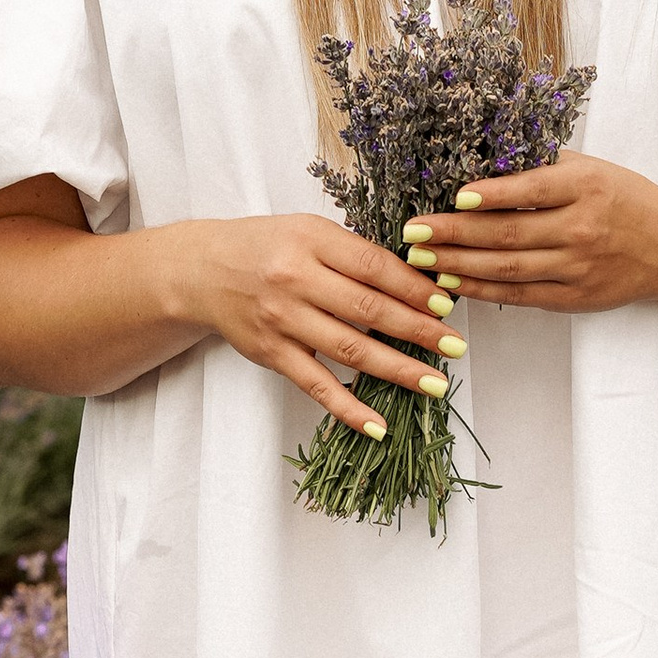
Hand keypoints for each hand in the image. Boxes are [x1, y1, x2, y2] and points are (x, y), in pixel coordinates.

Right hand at [178, 213, 460, 437]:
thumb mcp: (310, 232)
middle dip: (418, 330)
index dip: (414, 288)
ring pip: (349, 349)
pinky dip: (348, 409)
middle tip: (455, 346)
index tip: (446, 305)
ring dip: (397, 369)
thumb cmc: (267, 248)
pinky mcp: (272, 353)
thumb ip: (355, 254)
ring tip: (435, 383)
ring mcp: (283, 320)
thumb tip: (418, 284)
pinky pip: (316, 385)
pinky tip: (379, 425)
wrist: (203, 270)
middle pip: (368, 309)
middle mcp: (296, 280)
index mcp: (312, 241)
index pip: (374, 267)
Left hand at [415, 156, 657, 317]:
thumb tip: (481, 162)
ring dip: (458, 265)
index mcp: (586, 187)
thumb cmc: (624, 200)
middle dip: (454, 234)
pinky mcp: (573, 298)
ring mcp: (577, 268)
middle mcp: (581, 229)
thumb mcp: (591, 169)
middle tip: (413, 231)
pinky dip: (481, 290)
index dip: (490, 195)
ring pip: (507, 268)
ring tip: (421, 259)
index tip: (454, 196)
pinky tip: (451, 283)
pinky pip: (518, 295)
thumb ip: (542, 166)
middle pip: (507, 233)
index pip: (530, 190)